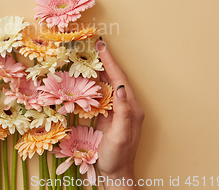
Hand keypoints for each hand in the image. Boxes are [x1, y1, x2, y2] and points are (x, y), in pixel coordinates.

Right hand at [94, 39, 144, 188]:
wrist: (115, 173)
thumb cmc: (117, 156)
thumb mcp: (121, 135)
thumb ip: (123, 111)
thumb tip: (121, 88)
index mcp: (131, 108)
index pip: (120, 79)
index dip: (110, 62)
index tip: (101, 46)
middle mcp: (126, 106)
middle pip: (115, 78)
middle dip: (105, 61)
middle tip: (94, 44)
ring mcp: (117, 110)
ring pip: (108, 84)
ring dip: (99, 69)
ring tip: (90, 55)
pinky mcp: (109, 115)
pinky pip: (102, 94)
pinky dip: (94, 82)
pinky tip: (87, 77)